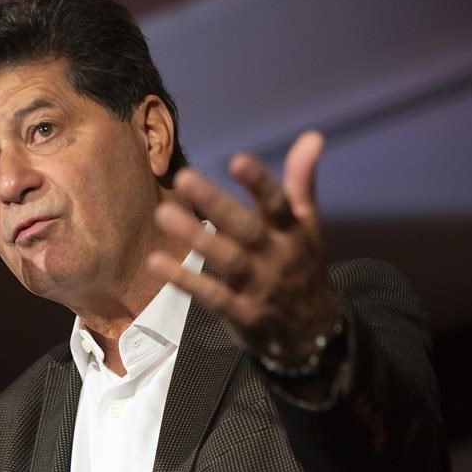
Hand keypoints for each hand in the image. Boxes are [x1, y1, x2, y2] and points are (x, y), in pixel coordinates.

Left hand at [146, 130, 337, 364]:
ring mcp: (258, 288)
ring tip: (163, 214)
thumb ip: (301, 182)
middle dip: (217, 204)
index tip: (238, 159)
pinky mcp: (241, 314)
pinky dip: (185, 280)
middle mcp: (277, 257)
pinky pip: (210, 296)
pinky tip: (157, 262)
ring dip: (195, 238)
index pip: (278, 204)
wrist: (314, 335)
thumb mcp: (307, 226)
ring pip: (226, 260)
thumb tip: (312, 136)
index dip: (260, 183)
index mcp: (293, 233)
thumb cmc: (302, 268)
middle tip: (185, 177)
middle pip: (246, 228)